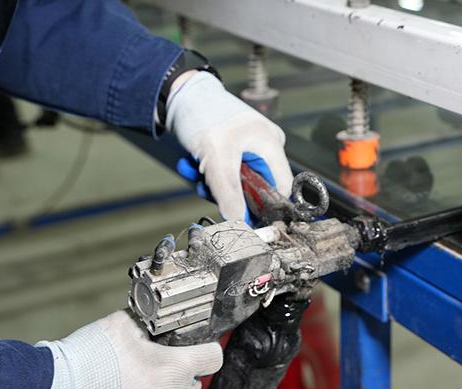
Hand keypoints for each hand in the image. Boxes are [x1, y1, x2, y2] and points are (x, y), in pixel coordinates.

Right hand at [36, 310, 221, 388]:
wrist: (60, 388)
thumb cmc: (93, 356)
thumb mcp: (124, 324)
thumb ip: (147, 322)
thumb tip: (152, 319)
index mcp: (174, 368)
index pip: (213, 358)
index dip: (207, 348)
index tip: (199, 346)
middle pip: (195, 383)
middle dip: (182, 371)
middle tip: (160, 360)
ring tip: (142, 377)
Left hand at [166, 71, 292, 220]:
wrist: (180, 93)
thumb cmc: (205, 113)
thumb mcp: (217, 159)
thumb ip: (228, 194)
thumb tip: (238, 223)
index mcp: (271, 146)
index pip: (282, 189)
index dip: (266, 208)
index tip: (246, 221)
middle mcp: (264, 148)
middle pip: (255, 188)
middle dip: (227, 192)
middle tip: (207, 188)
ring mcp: (248, 148)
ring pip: (235, 182)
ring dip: (212, 182)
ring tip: (194, 170)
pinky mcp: (231, 149)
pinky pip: (223, 172)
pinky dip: (207, 172)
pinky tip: (191, 163)